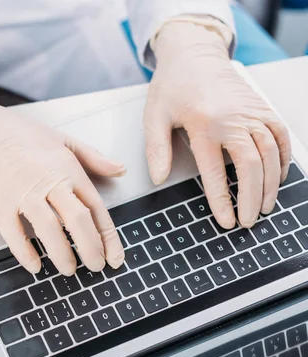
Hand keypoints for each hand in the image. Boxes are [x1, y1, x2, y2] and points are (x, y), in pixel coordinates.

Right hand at [0, 93, 125, 274]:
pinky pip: (14, 234)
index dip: (108, 236)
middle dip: (90, 250)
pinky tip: (35, 265)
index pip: (95, 207)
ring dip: (62, 255)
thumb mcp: (61, 139)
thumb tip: (120, 169)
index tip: (115, 257)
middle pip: (77, 221)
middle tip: (95, 267)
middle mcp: (48, 181)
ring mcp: (22, 193)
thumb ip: (93, 157)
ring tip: (69, 269)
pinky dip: (25, 253)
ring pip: (49, 230)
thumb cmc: (18, 133)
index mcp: (67, 168)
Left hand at [145, 20, 290, 228]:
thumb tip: (158, 179)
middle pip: (252, 166)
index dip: (222, 200)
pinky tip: (279, 176)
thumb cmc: (172, 86)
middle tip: (248, 221)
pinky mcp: (262, 107)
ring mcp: (252, 112)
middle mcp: (233, 119)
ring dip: (272, 184)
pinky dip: (284, 158)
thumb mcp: (154, 116)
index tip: (227, 221)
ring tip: (264, 207)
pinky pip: (281, 136)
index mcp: (203, 124)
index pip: (215, 172)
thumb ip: (156, 149)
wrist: (193, 54)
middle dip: (252, 198)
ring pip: (272, 154)